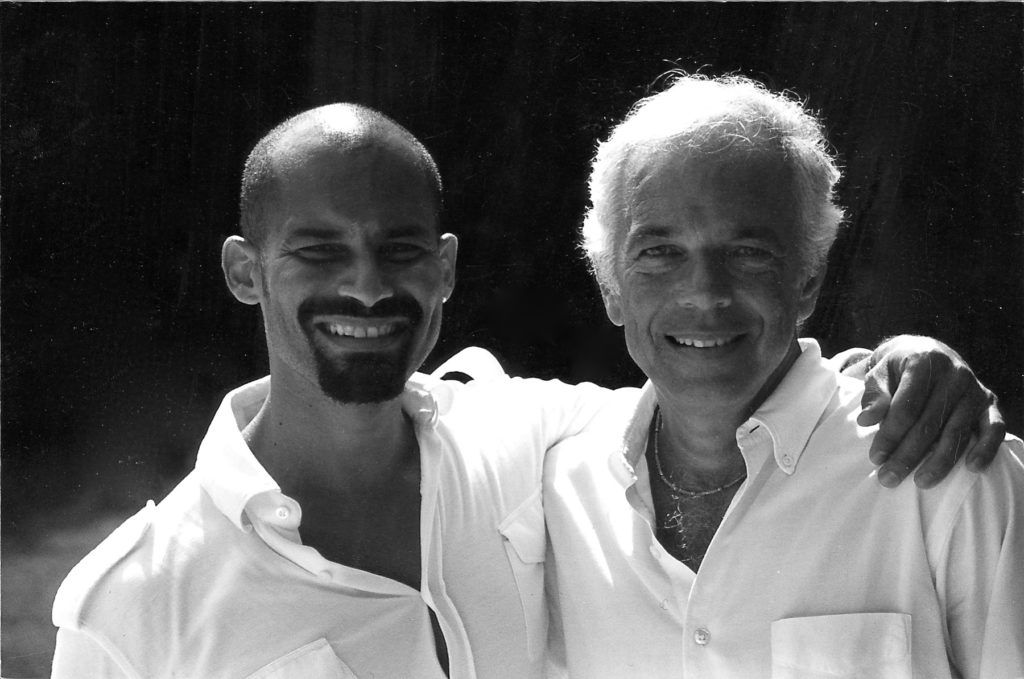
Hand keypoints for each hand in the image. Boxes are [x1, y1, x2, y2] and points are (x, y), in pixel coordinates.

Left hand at [853, 335, 1005, 487]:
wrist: (925, 351)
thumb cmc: (897, 368)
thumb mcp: (879, 373)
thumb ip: (874, 395)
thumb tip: (866, 420)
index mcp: (923, 362)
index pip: (906, 407)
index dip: (890, 435)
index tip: (875, 458)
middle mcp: (954, 373)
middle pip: (929, 423)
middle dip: (908, 454)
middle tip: (889, 478)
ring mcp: (974, 389)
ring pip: (956, 431)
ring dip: (939, 461)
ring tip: (921, 482)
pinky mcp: (989, 402)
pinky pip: (994, 428)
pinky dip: (985, 449)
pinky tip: (973, 469)